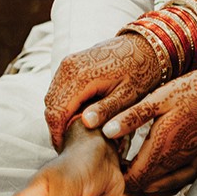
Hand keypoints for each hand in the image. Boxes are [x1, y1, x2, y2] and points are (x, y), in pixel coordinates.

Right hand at [44, 35, 163, 148]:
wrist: (145, 46)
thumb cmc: (140, 72)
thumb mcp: (128, 95)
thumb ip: (107, 109)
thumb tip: (86, 123)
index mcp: (81, 76)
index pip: (57, 112)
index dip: (58, 135)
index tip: (65, 149)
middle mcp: (69, 67)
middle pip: (51, 105)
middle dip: (57, 127)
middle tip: (69, 144)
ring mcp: (68, 63)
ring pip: (52, 96)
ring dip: (58, 115)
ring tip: (73, 132)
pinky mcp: (71, 62)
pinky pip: (58, 87)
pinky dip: (62, 103)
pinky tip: (77, 114)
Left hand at [104, 69, 196, 195]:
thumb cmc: (190, 92)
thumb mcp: (157, 98)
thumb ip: (132, 116)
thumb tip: (105, 130)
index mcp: (160, 150)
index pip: (132, 178)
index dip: (117, 176)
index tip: (107, 164)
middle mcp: (174, 163)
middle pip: (144, 187)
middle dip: (127, 182)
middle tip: (115, 168)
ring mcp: (187, 164)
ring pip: (160, 188)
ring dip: (144, 185)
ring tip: (131, 174)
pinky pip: (177, 183)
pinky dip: (162, 185)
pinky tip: (156, 177)